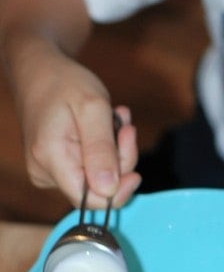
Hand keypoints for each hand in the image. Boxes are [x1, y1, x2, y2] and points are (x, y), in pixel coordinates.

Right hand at [18, 51, 140, 208]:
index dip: (119, 189)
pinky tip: (105, 125)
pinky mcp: (58, 165)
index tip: (135, 166)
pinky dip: (106, 148)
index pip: (90, 201)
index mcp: (51, 159)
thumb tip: (108, 190)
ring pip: (99, 177)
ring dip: (115, 149)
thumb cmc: (64, 83)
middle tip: (124, 124)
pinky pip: (92, 167)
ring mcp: (50, 170)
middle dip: (120, 157)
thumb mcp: (92, 108)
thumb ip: (101, 149)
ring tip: (115, 117)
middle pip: (99, 188)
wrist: (40, 70)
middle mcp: (45, 172)